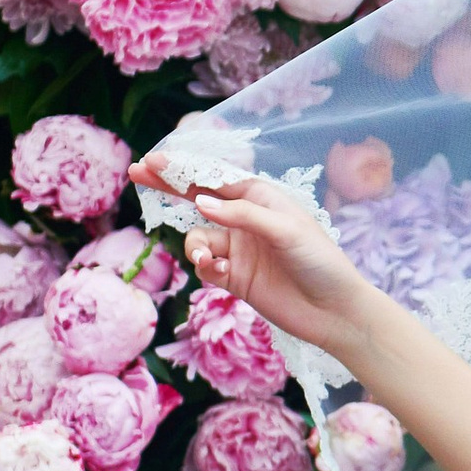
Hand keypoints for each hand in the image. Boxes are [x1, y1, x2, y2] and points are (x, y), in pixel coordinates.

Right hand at [129, 161, 370, 363]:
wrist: (333, 311)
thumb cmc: (319, 261)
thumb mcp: (286, 230)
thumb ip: (242, 215)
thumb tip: (201, 201)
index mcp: (261, 198)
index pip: (215, 177)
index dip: (184, 167)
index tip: (153, 159)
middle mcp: (245, 220)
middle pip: (197, 198)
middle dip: (168, 186)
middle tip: (137, 170)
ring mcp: (238, 249)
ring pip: (198, 239)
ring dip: (195, 247)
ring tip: (207, 259)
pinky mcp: (233, 278)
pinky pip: (205, 266)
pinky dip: (204, 268)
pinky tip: (218, 272)